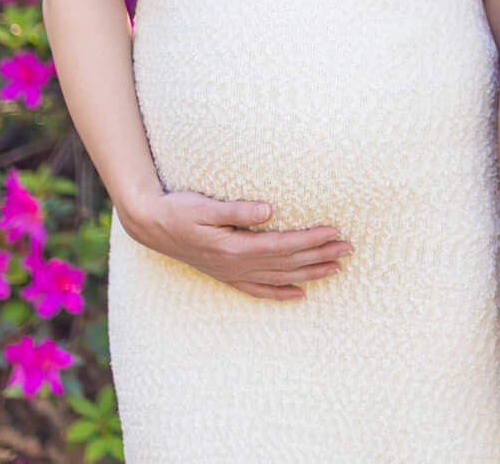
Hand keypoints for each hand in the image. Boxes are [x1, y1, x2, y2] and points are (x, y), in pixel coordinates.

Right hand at [116, 189, 351, 300]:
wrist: (149, 225)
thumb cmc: (177, 210)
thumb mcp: (204, 206)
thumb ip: (237, 210)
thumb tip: (269, 210)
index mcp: (235, 247)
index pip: (284, 245)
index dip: (311, 239)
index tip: (335, 232)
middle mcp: (237, 265)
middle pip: (288, 263)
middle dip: (321, 255)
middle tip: (350, 248)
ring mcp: (232, 273)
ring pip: (279, 277)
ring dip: (310, 273)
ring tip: (337, 268)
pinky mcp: (226, 274)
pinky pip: (259, 289)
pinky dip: (281, 293)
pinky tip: (299, 294)